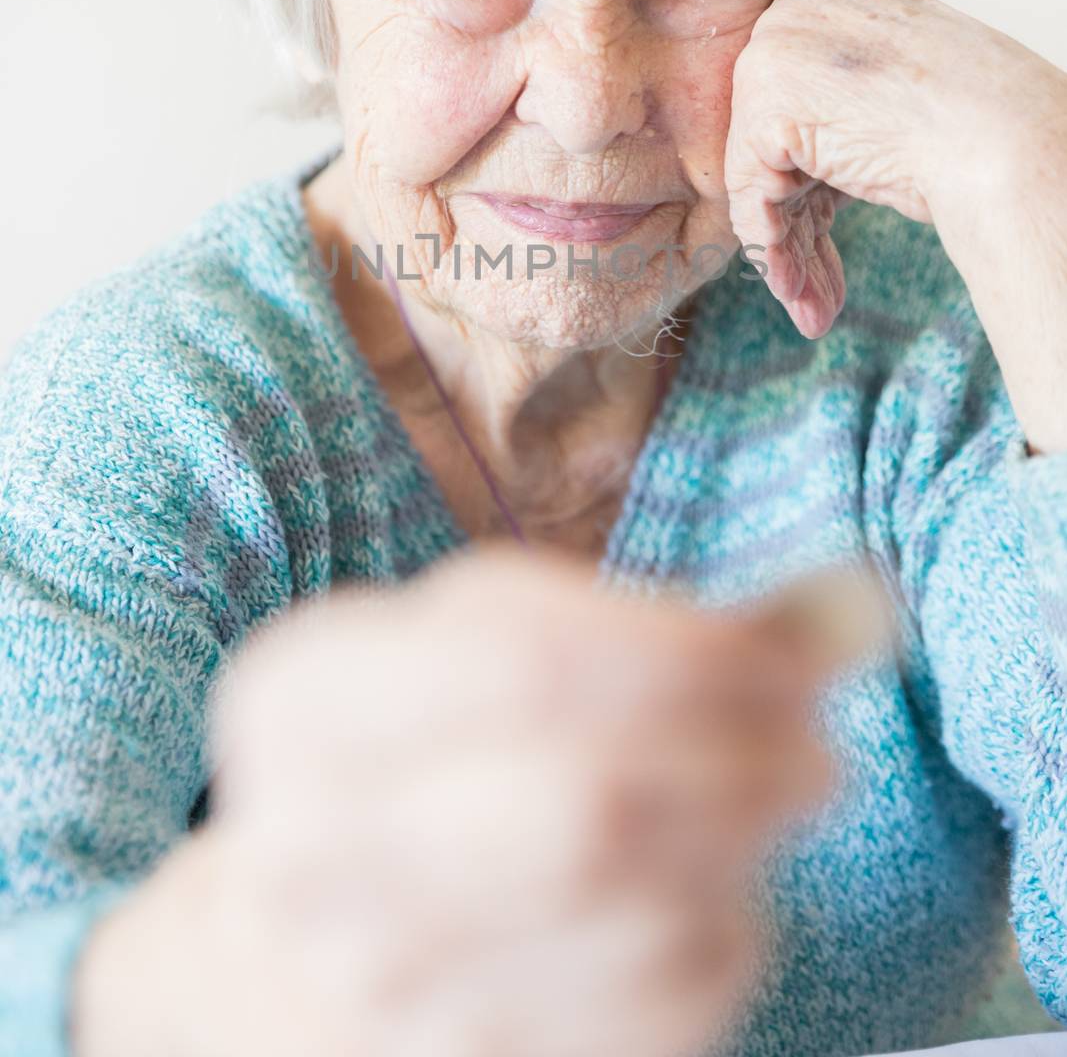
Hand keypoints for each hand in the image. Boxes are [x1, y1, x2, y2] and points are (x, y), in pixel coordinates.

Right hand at [75, 544, 844, 1056]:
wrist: (282, 964)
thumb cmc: (419, 765)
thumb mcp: (470, 655)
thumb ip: (637, 625)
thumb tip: (848, 605)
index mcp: (299, 700)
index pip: (528, 661)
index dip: (696, 656)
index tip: (795, 652)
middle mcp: (310, 852)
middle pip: (586, 805)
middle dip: (739, 763)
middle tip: (815, 737)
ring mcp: (378, 988)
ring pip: (627, 915)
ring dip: (742, 841)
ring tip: (778, 791)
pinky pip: (650, 1006)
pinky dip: (720, 932)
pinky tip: (715, 889)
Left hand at [722, 0, 1059, 337]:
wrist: (1003, 134)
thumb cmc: (979, 119)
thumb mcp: (896, 89)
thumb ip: (836, 105)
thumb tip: (791, 166)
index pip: (795, 88)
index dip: (809, 170)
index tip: (824, 224)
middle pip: (772, 129)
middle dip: (797, 217)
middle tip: (814, 280)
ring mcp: (775, 44)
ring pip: (759, 167)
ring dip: (789, 249)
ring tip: (812, 302)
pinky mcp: (763, 97)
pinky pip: (751, 191)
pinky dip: (773, 249)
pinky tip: (803, 294)